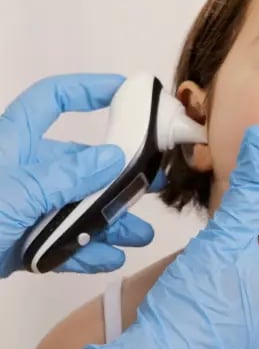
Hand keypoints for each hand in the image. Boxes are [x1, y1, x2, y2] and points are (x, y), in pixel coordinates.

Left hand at [0, 73, 153, 277]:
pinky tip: (112, 259)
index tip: (128, 93)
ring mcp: (27, 207)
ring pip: (80, 208)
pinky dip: (88, 253)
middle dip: (120, 174)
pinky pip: (64, 244)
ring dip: (111, 222)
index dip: (90, 89)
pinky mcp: (24, 241)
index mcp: (15, 142)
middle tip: (153, 182)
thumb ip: (65, 177)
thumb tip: (113, 158)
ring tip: (141, 234)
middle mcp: (27, 170)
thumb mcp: (14, 193)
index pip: (55, 100)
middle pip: (83, 162)